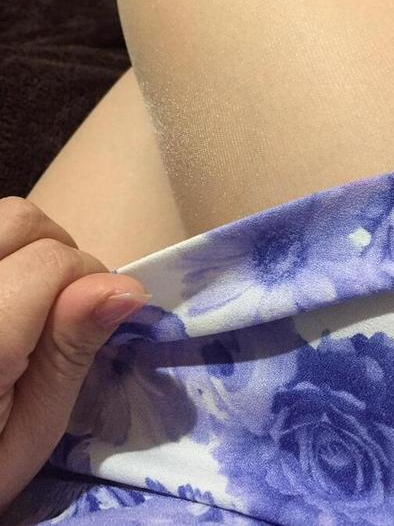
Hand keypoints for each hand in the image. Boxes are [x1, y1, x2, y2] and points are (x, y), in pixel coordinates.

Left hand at [0, 197, 150, 510]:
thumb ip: (69, 354)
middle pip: (21, 219)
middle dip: (59, 254)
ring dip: (30, 249)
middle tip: (60, 309)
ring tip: (29, 301)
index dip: (89, 284)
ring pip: (1, 217)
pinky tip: (7, 295)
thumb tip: (128, 289)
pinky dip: (8, 255)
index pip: (52, 261)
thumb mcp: (30, 431)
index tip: (95, 322)